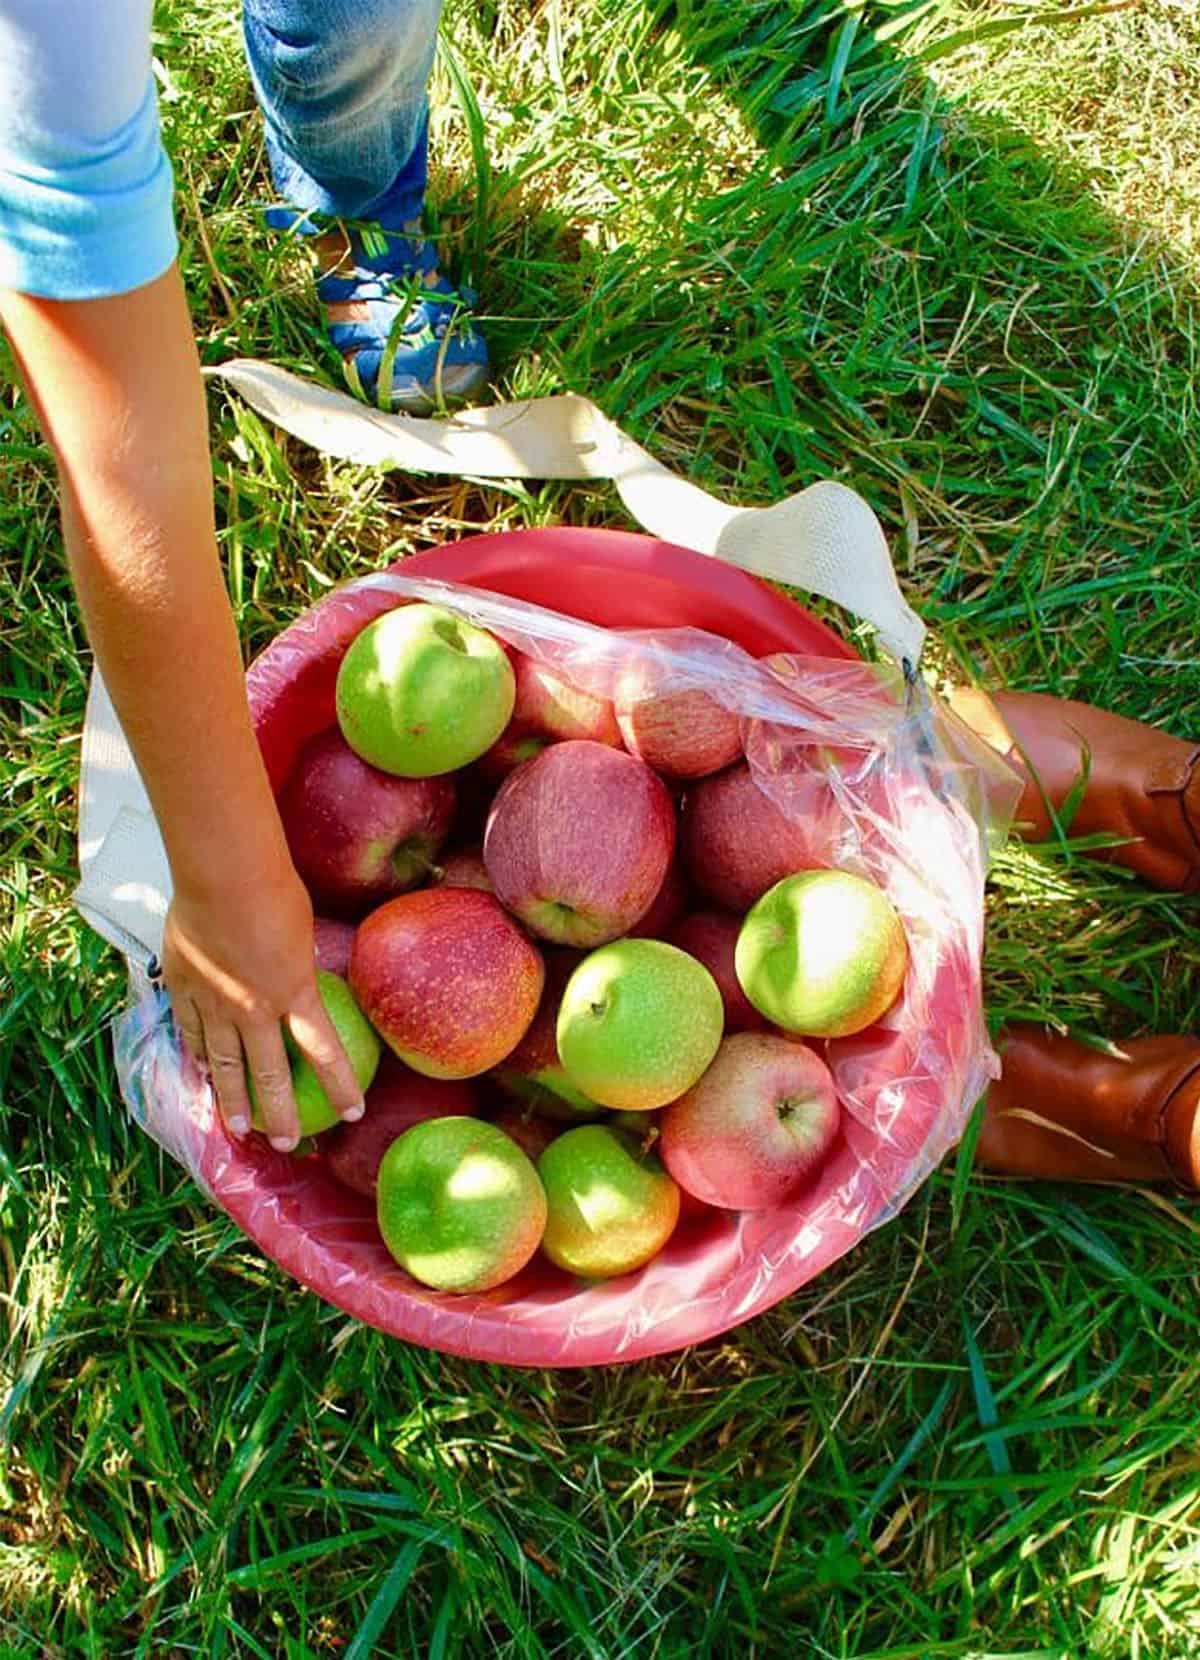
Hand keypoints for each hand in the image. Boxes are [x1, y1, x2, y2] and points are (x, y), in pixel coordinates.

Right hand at [161, 858, 364, 1149]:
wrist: (223, 873)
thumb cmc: (275, 890)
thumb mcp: (303, 933)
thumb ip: (299, 966)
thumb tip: (302, 976)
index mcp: (295, 992)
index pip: (324, 1052)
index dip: (341, 1086)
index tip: (353, 1113)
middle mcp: (254, 1008)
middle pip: (268, 1075)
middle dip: (279, 1114)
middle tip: (285, 1144)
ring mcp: (214, 1002)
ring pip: (224, 1065)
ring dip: (231, 1100)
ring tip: (237, 1128)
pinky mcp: (183, 990)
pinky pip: (190, 1033)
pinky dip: (197, 1058)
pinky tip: (201, 1075)